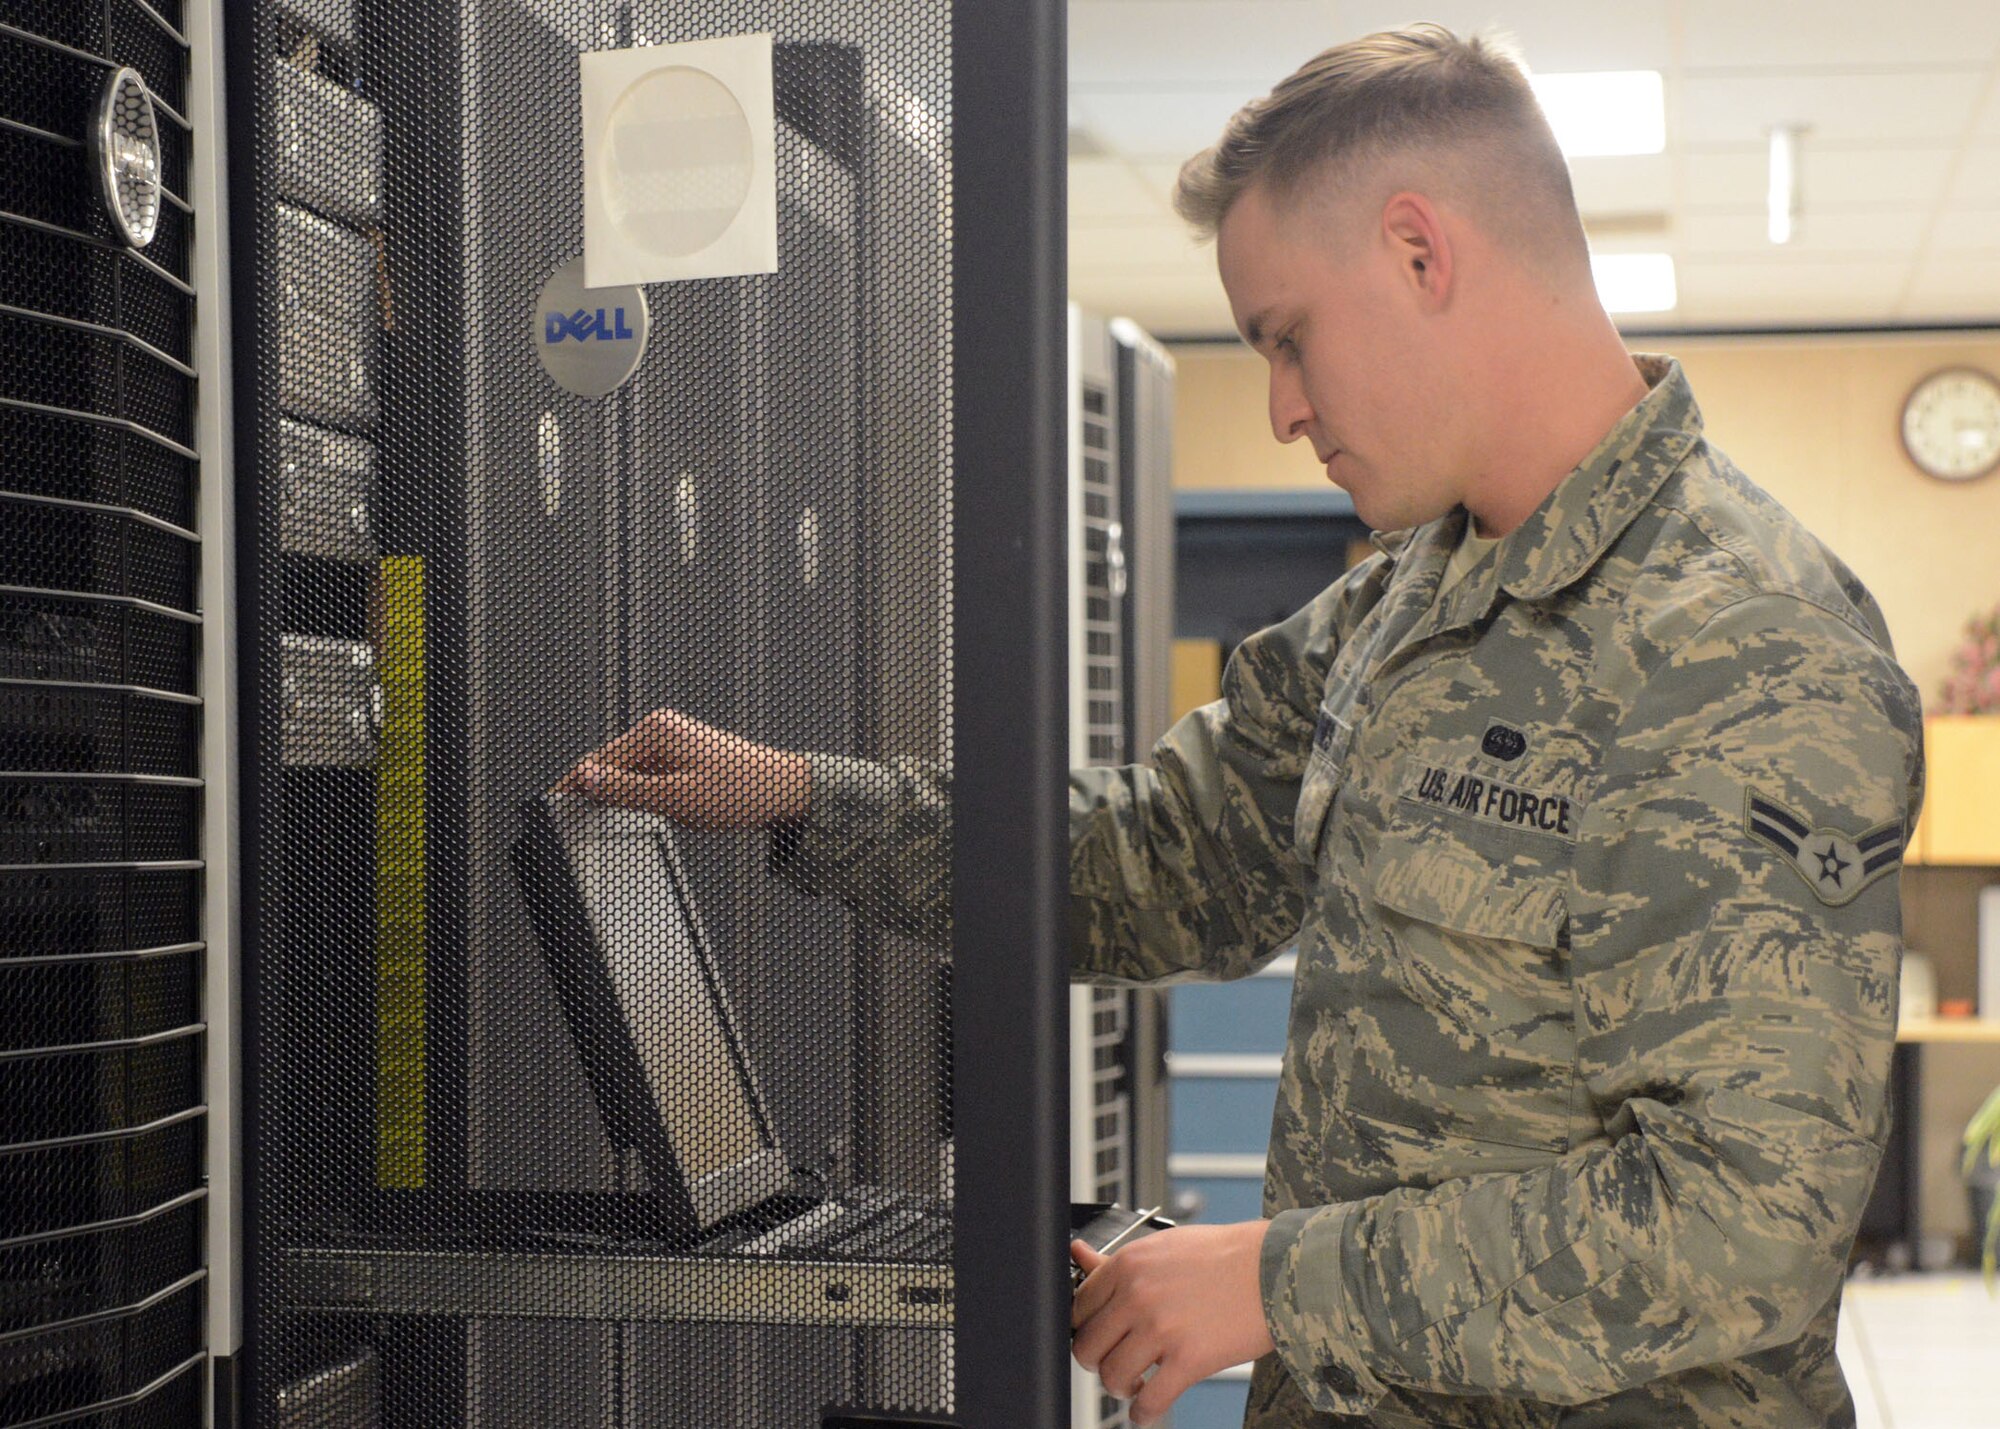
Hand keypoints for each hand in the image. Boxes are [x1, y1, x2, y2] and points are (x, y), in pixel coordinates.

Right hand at [556, 709, 809, 829]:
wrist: (785, 791)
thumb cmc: (741, 790)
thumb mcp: (675, 798)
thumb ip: (626, 790)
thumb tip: (587, 780)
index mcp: (656, 731)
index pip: (598, 760)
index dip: (574, 785)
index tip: (553, 804)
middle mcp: (662, 730)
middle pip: (611, 765)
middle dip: (598, 792)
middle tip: (577, 820)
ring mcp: (674, 743)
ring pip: (631, 774)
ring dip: (626, 796)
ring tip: (621, 819)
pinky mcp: (685, 757)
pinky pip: (651, 777)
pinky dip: (646, 795)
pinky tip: (656, 812)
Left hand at [1070, 1220, 1275, 1425]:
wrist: (1277, 1268)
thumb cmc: (1226, 1255)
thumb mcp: (1164, 1246)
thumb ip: (1118, 1260)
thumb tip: (1079, 1254)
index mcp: (1129, 1263)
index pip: (1078, 1306)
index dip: (1085, 1328)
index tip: (1097, 1336)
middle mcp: (1138, 1295)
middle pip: (1087, 1346)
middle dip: (1097, 1361)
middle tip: (1114, 1361)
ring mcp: (1162, 1329)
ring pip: (1112, 1376)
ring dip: (1120, 1387)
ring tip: (1135, 1382)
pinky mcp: (1189, 1360)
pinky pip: (1148, 1401)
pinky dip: (1142, 1413)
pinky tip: (1147, 1409)